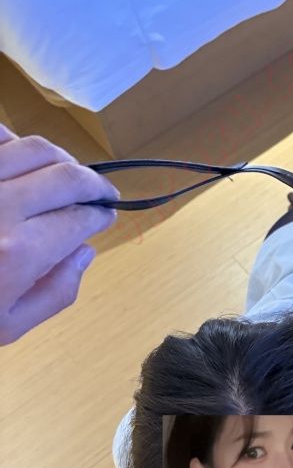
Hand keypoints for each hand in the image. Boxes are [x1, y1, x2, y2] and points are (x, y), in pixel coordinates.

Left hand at [0, 125, 119, 345]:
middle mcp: (0, 206)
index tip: (106, 215)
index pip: (80, 219)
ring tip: (65, 173)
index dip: (100, 214)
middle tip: (100, 192)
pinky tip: (18, 158)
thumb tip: (85, 251)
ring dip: (58, 159)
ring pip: (32, 148)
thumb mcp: (9, 325)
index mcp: (18, 251)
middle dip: (92, 183)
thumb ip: (56, 292)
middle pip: (66, 176)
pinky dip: (12, 142)